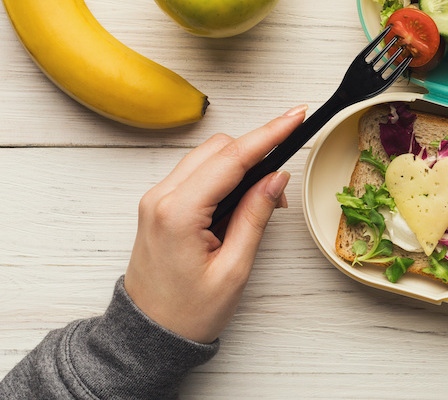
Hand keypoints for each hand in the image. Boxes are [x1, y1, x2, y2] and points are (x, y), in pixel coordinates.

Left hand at [123, 105, 306, 342]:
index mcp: (178, 213)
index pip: (232, 158)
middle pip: (219, 148)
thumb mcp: (234, 268)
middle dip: (257, 152)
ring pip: (207, 155)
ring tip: (264, 200)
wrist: (149, 335)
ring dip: (241, 164)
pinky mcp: (159, 205)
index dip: (269, 133)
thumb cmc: (188, 311)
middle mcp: (161, 197)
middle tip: (283, 187)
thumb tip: (277, 177)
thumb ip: (255, 215)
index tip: (297, 115)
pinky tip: (242, 200)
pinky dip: (224, 175)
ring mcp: (156, 199)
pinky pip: (197, 172)